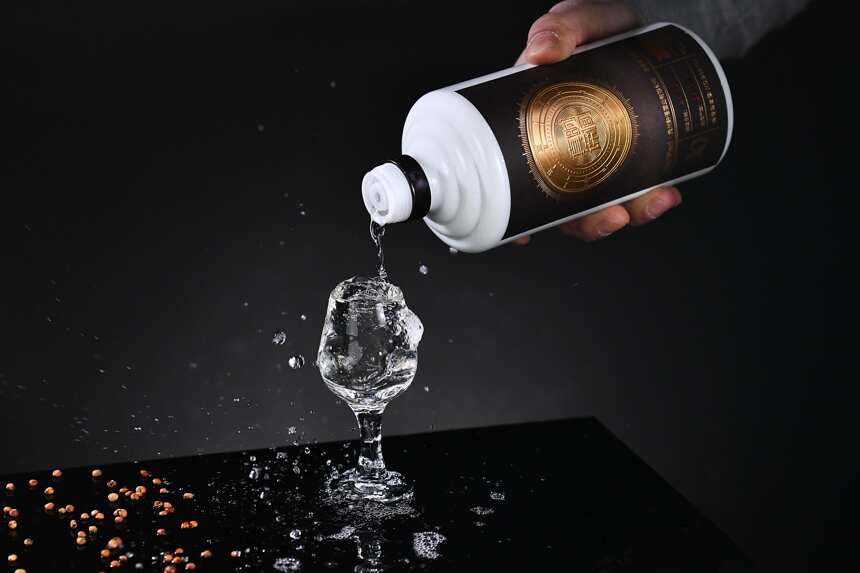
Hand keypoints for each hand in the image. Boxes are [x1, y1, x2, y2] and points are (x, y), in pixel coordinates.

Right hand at [512, 0, 681, 244]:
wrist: (651, 26)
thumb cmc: (605, 28)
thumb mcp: (581, 21)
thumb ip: (560, 27)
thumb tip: (540, 52)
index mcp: (536, 126)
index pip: (516, 177)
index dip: (517, 214)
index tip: (522, 235)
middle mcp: (563, 151)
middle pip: (564, 205)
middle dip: (588, 222)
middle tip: (611, 216)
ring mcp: (600, 158)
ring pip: (605, 204)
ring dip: (629, 213)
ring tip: (653, 202)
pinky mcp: (633, 159)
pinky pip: (639, 190)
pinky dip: (653, 199)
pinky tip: (668, 192)